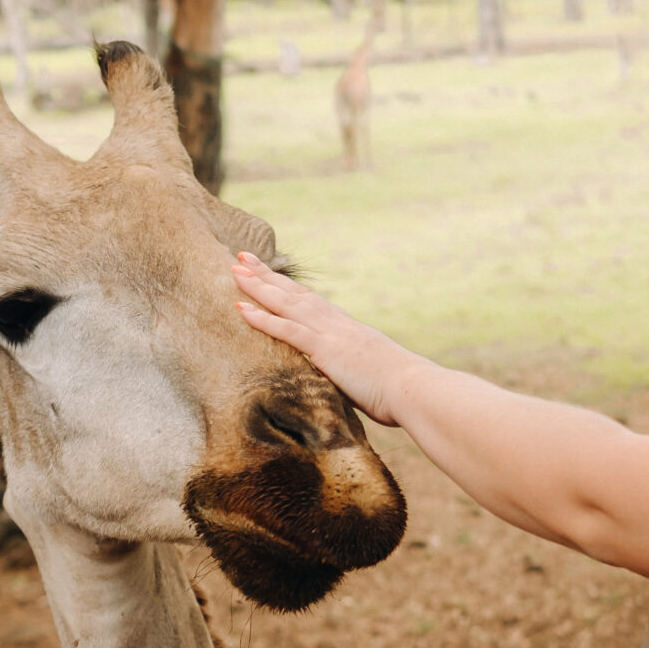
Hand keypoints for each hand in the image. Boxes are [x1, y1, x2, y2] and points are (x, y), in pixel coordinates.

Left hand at [231, 253, 423, 425]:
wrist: (415, 390)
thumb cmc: (399, 391)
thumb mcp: (369, 376)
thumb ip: (350, 372)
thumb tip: (340, 378)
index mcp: (347, 329)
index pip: (310, 302)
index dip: (287, 286)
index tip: (269, 272)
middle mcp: (336, 324)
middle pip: (294, 293)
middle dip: (266, 275)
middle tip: (241, 256)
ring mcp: (330, 334)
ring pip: (286, 304)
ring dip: (257, 287)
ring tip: (233, 270)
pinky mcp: (326, 350)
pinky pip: (287, 330)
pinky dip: (263, 318)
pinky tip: (241, 307)